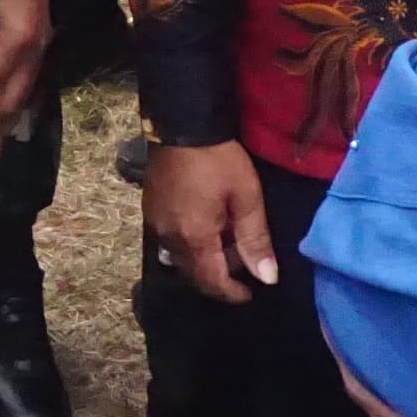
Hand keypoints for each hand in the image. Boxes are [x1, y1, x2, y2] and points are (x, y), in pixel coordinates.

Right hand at [142, 137, 277, 303]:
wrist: (182, 123)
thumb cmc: (220, 159)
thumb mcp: (247, 197)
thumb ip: (255, 240)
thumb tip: (267, 277)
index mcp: (194, 237)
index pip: (212, 282)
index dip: (232, 293)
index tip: (249, 293)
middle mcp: (170, 237)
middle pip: (193, 274)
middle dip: (218, 277)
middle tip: (242, 262)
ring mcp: (155, 223)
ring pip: (180, 258)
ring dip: (203, 259)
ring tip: (225, 242)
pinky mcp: (149, 210)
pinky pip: (170, 240)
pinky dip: (189, 243)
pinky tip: (205, 226)